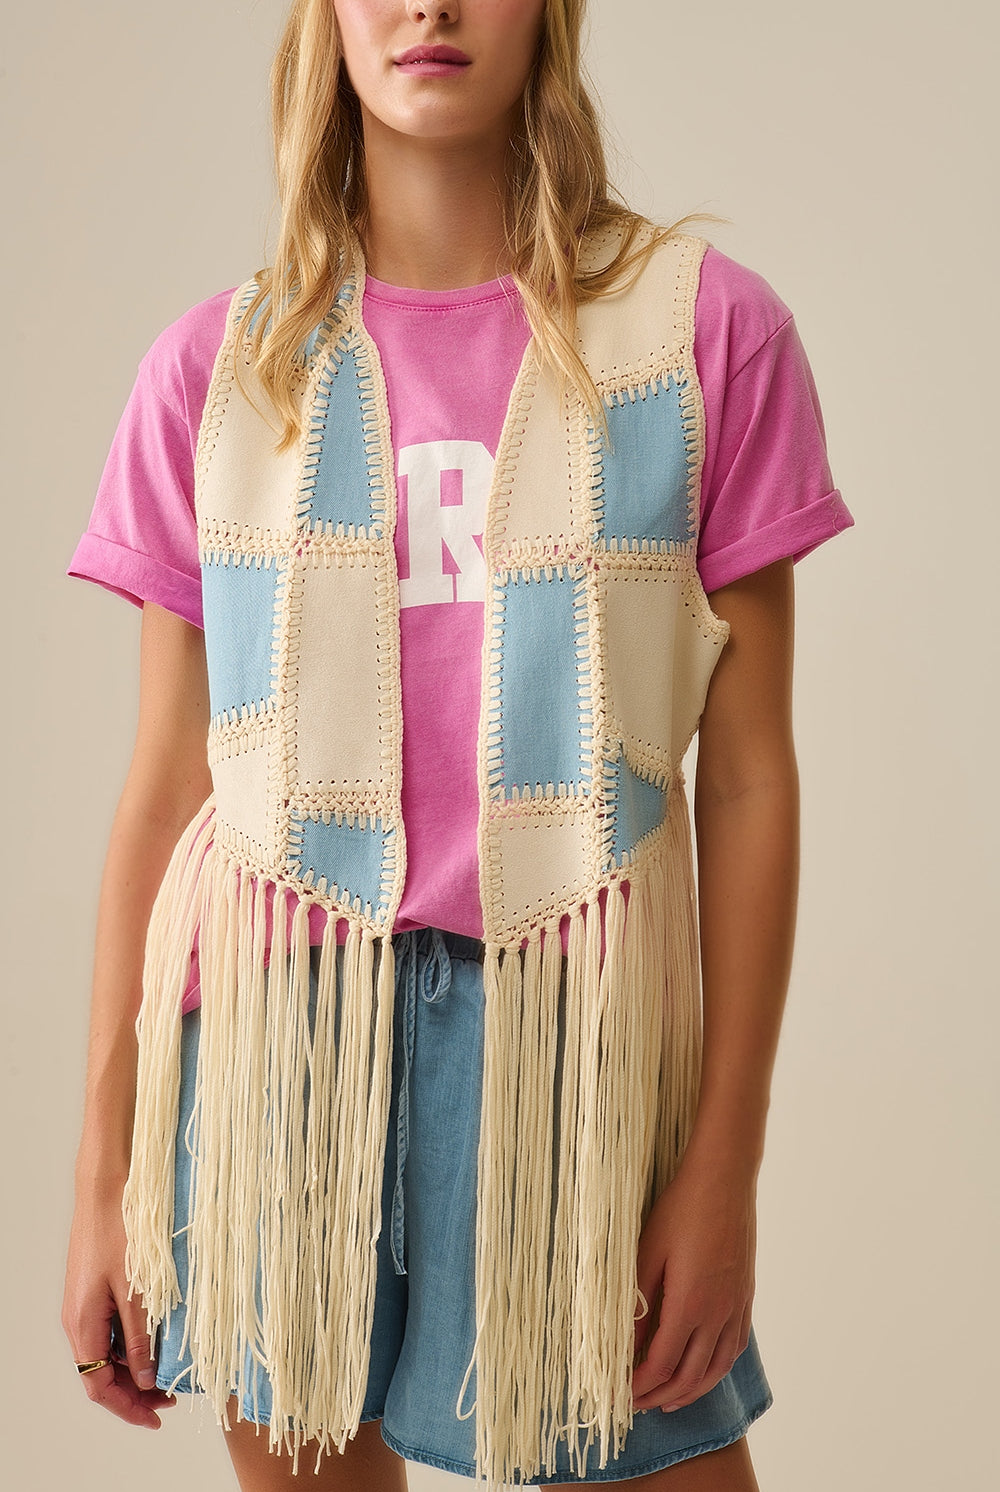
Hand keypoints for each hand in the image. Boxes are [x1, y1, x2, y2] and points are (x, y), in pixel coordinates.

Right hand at [62, 1183, 175, 1428]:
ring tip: (169, 1371)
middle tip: (172, 1398)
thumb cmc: (120, 1231)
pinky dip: (131, 1343)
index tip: (157, 1418)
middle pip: (101, 1374)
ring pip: (106, 1352)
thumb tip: (145, 1379)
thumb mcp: (137, 1289)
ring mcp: (84, 1305)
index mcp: (83, 1324)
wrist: (105, 1189)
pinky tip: (156, 1338)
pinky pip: (109, 1330)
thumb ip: (140, 1336)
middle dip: (135, 1392)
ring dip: (134, 1367)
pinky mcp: (93, 1291)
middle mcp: (77, 1320)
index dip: (127, 1408)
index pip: (99, 1386)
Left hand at [630, 1159, 756, 1412]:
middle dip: (660, 1396)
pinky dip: (715, 1370)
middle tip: (635, 1406)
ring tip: (667, 1400)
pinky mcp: (746, 1297)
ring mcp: (737, 1307)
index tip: (618, 1394)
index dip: (638, 1386)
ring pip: (716, 1369)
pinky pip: (733, 1348)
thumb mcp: (648, 1251)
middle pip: (689, 1376)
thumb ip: (637, 1300)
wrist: (724, 1178)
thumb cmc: (681, 1208)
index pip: (662, 1365)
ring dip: (690, 1391)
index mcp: (691, 1304)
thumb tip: (621, 1341)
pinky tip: (702, 1371)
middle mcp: (719, 1313)